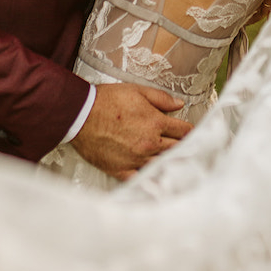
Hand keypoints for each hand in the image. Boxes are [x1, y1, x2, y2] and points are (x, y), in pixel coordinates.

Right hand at [69, 82, 194, 180]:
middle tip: (188, 149)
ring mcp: (136, 159)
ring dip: (169, 163)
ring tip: (175, 163)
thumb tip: (179, 104)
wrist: (79, 114)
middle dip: (184, 147)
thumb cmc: (105, 101)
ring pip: (162, 165)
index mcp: (155, 123)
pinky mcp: (122, 169)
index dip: (190, 131)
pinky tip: (155, 179)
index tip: (191, 133)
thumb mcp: (135, 90)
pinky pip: (141, 180)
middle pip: (177, 149)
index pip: (184, 131)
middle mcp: (150, 143)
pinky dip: (149, 180)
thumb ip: (160, 98)